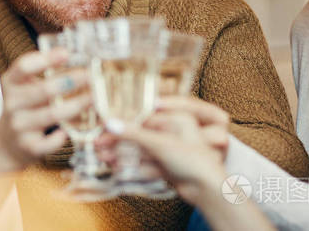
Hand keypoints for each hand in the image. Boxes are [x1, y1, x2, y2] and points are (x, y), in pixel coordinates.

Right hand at [0, 49, 91, 169]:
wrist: (4, 144)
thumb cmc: (24, 108)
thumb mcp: (24, 87)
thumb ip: (43, 74)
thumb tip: (75, 55)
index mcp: (11, 83)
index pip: (23, 66)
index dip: (45, 59)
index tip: (66, 53)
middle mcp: (12, 103)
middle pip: (43, 89)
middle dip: (71, 81)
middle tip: (91, 76)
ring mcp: (19, 126)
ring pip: (52, 114)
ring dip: (77, 105)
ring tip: (95, 98)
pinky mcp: (28, 146)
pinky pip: (50, 142)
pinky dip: (62, 136)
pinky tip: (72, 129)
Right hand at [112, 96, 230, 204]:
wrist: (209, 191)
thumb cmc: (195, 160)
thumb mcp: (161, 143)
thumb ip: (134, 133)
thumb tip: (111, 123)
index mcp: (177, 117)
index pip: (143, 117)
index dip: (123, 123)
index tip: (105, 126)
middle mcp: (175, 131)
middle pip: (141, 134)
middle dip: (120, 140)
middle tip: (100, 144)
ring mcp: (172, 150)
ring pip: (142, 149)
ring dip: (123, 154)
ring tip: (104, 157)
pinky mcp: (169, 166)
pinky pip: (147, 163)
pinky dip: (132, 166)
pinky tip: (117, 167)